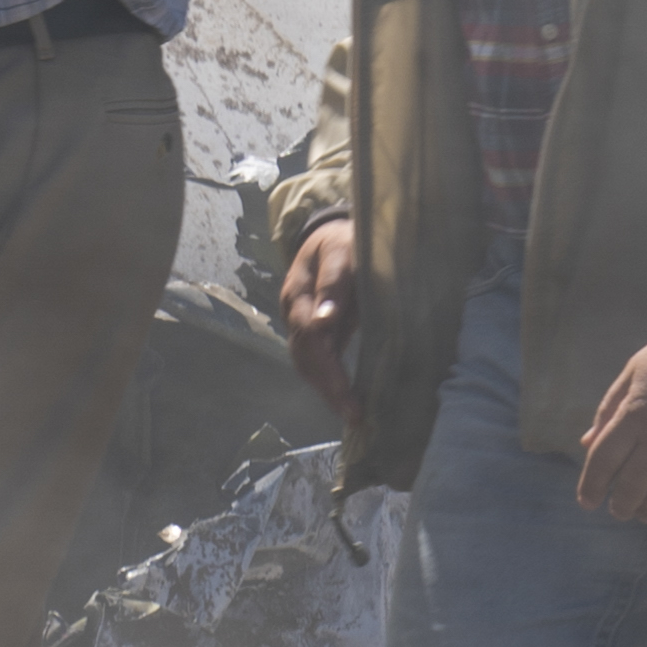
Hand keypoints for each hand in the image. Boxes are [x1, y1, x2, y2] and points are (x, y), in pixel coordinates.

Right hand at [280, 219, 363, 424]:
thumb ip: (335, 282)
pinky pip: (315, 359)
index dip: (328, 368)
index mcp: (299, 293)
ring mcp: (299, 322)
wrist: (328, 232)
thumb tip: (326, 321)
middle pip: (303, 358)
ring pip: (305, 363)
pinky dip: (328, 380)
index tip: (347, 393)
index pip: (310, 337)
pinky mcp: (312, 329)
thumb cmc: (341, 240)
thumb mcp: (343, 251)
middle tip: (353, 415)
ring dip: (326, 390)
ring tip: (350, 413)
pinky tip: (344, 396)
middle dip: (327, 388)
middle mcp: (293, 312)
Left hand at [577, 338, 646, 521]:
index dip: (591, 486)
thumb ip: (607, 411)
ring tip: (644, 514)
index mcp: (634, 415)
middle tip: (619, 510)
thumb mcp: (631, 375)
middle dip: (621, 505)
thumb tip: (586, 444)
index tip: (587, 502)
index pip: (603, 461)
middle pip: (633, 486)